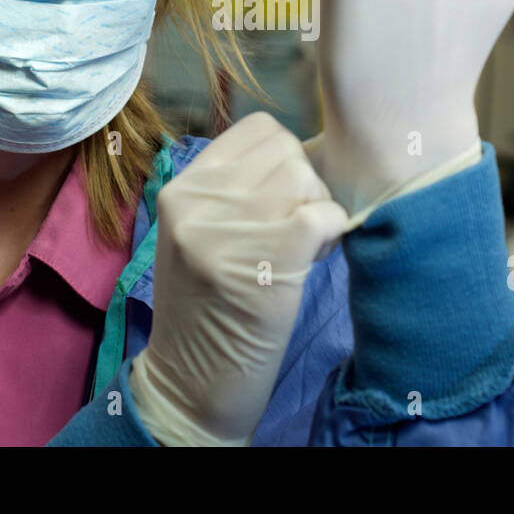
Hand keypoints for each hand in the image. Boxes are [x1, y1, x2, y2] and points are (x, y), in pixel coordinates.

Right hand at [129, 112, 346, 445]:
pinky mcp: (270, 256)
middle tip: (293, 230)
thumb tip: (298, 156)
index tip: (280, 200)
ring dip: (317, 210)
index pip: (257, 129)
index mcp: (181, 188)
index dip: (283, 159)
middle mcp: (199, 200)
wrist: (191, 383)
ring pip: (308, 177)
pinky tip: (311, 261)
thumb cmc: (204, 310)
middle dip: (304, 185)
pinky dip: (332, 234)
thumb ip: (232, 192)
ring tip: (299, 249)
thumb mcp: (198, 235)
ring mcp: (231, 227)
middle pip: (287, 150)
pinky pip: (326, 214)